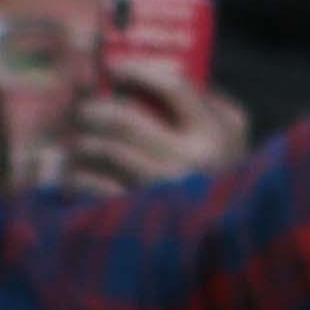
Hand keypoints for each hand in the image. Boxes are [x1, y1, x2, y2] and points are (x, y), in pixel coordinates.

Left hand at [62, 60, 251, 195]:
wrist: (216, 243)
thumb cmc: (219, 184)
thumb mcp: (231, 143)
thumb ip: (209, 106)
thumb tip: (160, 72)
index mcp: (216, 136)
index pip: (174, 86)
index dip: (137, 70)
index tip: (114, 67)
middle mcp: (192, 160)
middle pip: (124, 118)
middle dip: (94, 109)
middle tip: (83, 110)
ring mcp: (163, 187)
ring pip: (103, 148)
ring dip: (82, 143)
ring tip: (80, 145)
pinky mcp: (137, 212)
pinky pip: (91, 183)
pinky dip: (78, 177)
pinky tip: (79, 178)